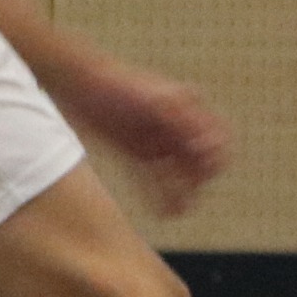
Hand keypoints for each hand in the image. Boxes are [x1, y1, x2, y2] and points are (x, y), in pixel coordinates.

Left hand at [70, 65, 231, 216]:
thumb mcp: (152, 97)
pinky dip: (159, 196)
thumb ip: (180, 118)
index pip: (218, 137)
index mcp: (187, 113)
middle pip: (200, 161)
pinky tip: (164, 214)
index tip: (204, 161)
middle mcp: (174, 130)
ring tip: (180, 212)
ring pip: (177, 175)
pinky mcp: (134, 153)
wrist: (78, 81)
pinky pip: (151, 180)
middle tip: (189, 186)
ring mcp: (155, 142)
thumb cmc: (117, 83)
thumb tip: (205, 141)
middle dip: (199, 177)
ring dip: (182, 193)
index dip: (218, 153)